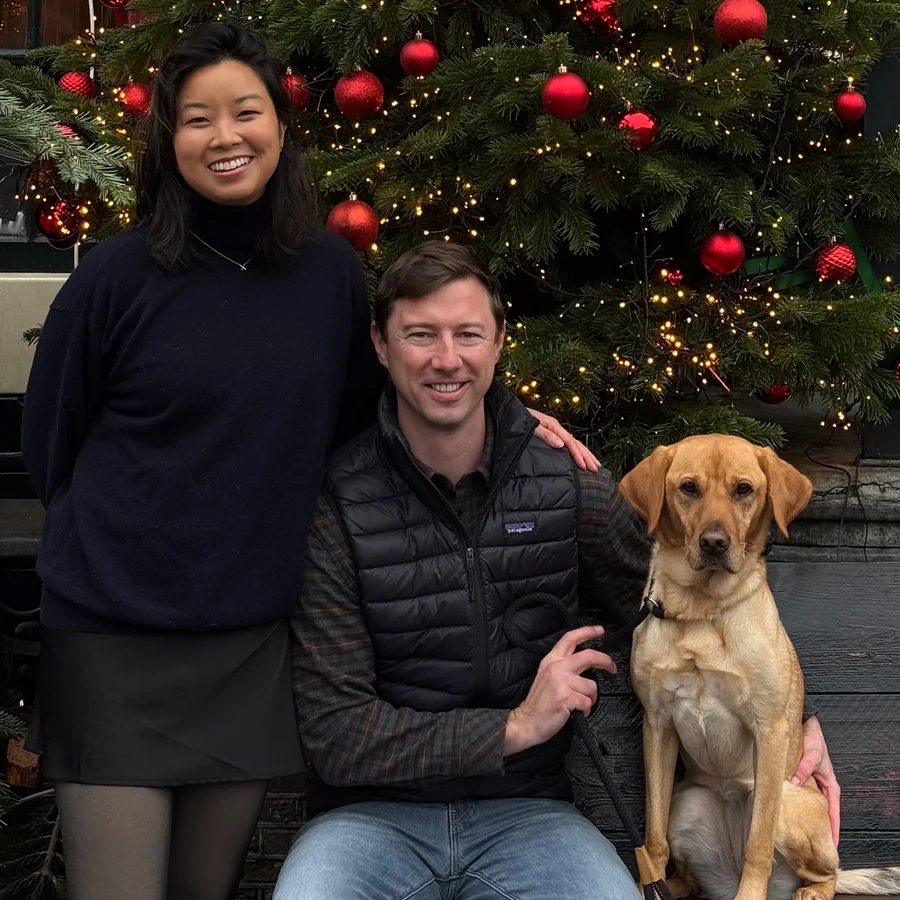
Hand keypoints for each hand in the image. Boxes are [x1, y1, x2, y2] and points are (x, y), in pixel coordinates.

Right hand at [504, 624, 615, 755]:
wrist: (526, 721)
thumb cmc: (539, 702)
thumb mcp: (547, 675)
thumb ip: (562, 666)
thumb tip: (584, 664)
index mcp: (551, 660)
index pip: (570, 638)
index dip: (587, 632)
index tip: (600, 630)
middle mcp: (557, 667)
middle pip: (588, 655)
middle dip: (605, 661)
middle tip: (612, 667)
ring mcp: (562, 681)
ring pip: (591, 686)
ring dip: (591, 698)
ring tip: (581, 704)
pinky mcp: (566, 697)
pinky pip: (587, 702)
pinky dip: (586, 710)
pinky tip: (577, 712)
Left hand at [526, 408, 599, 471]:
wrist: (509, 414)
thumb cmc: (519, 419)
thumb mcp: (531, 426)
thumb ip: (545, 435)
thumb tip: (561, 444)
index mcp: (553, 425)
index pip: (570, 442)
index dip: (578, 454)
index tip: (584, 466)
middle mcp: (556, 428)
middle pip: (576, 443)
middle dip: (587, 455)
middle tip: (596, 468)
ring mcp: (554, 431)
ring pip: (574, 443)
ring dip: (585, 454)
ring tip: (595, 464)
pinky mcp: (551, 434)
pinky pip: (568, 444)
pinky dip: (576, 451)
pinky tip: (580, 457)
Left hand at [791, 716, 840, 848]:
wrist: (803, 724)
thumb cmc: (813, 738)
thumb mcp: (813, 754)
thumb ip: (804, 769)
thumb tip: (794, 782)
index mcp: (830, 784)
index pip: (834, 812)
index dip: (833, 828)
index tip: (832, 844)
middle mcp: (819, 785)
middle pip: (819, 810)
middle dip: (816, 825)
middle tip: (810, 842)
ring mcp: (807, 782)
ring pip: (805, 803)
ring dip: (801, 814)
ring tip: (795, 830)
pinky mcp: (795, 776)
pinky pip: (794, 792)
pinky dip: (789, 800)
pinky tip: (781, 808)